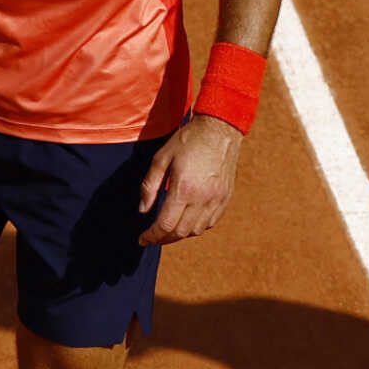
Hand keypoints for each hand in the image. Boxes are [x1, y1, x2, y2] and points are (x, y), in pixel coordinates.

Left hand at [138, 114, 244, 244]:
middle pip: (181, 232)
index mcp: (183, 189)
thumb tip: (143, 209)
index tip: (142, 239)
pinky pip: (210, 222)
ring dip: (180, 235)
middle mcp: (202, 198)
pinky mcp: (225, 197)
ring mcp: (216, 199)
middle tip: (152, 237)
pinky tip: (187, 221)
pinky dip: (197, 228)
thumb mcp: (161, 158)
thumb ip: (150, 186)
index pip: (165, 224)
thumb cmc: (188, 140)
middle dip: (163, 239)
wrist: (220, 129)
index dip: (151, 236)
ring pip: (196, 231)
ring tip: (168, 230)